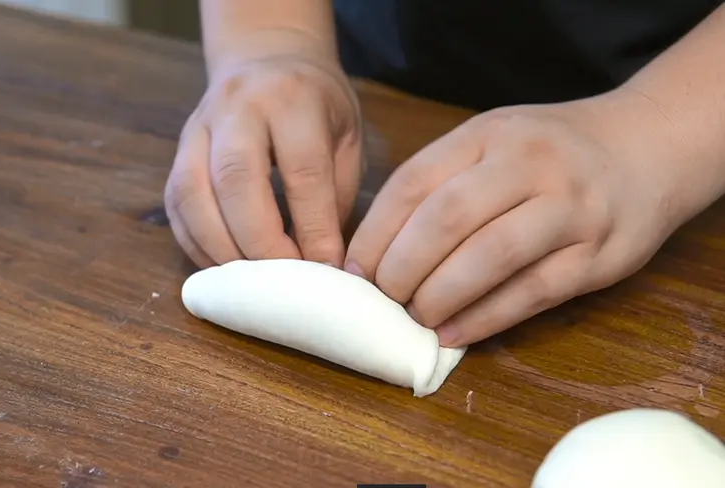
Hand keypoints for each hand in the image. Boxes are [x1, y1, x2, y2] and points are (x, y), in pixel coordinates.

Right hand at [164, 54, 363, 268]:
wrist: (264, 58)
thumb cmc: (316, 105)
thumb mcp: (345, 136)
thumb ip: (335, 194)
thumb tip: (324, 264)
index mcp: (290, 99)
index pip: (302, 171)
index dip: (313, 227)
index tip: (326, 268)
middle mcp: (237, 108)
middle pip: (235, 181)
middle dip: (260, 243)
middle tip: (283, 282)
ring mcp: (198, 128)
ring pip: (193, 195)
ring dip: (220, 248)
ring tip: (250, 283)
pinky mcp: (176, 152)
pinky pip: (177, 206)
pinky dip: (197, 245)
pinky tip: (223, 266)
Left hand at [345, 93, 681, 346]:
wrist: (645, 147)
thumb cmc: (547, 152)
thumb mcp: (491, 142)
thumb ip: (441, 182)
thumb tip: (375, 252)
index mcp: (488, 134)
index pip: (414, 183)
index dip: (375, 233)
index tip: (354, 270)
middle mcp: (529, 164)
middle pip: (448, 219)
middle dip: (403, 267)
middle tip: (384, 297)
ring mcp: (570, 208)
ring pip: (491, 257)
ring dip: (441, 295)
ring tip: (416, 317)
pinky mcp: (599, 255)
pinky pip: (532, 293)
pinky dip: (485, 319)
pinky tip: (453, 333)